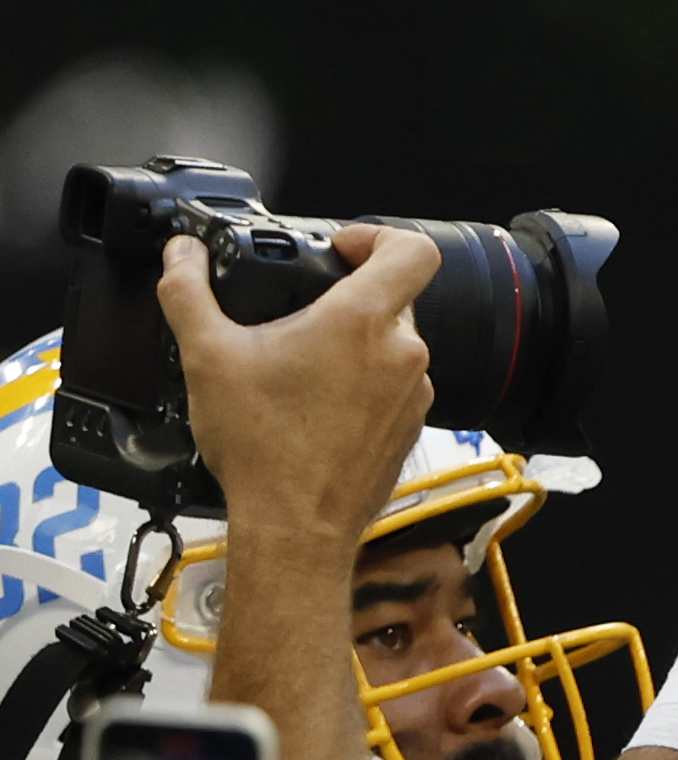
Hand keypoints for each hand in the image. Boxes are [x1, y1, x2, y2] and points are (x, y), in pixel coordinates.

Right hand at [164, 225, 437, 549]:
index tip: (342, 247)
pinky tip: (319, 401)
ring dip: (354, 342)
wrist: (296, 525)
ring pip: (393, 342)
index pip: (411, 248)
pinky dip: (362, 381)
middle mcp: (402, 352)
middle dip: (348, 295)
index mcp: (362, 323)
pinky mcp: (411, 424)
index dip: (378, 234)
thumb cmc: (262, 448)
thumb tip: (179, 254)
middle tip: (301, 311)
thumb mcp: (207, 356)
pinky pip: (395, 383)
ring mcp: (414, 391)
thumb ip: (189, 292)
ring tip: (301, 364)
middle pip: (394, 295)